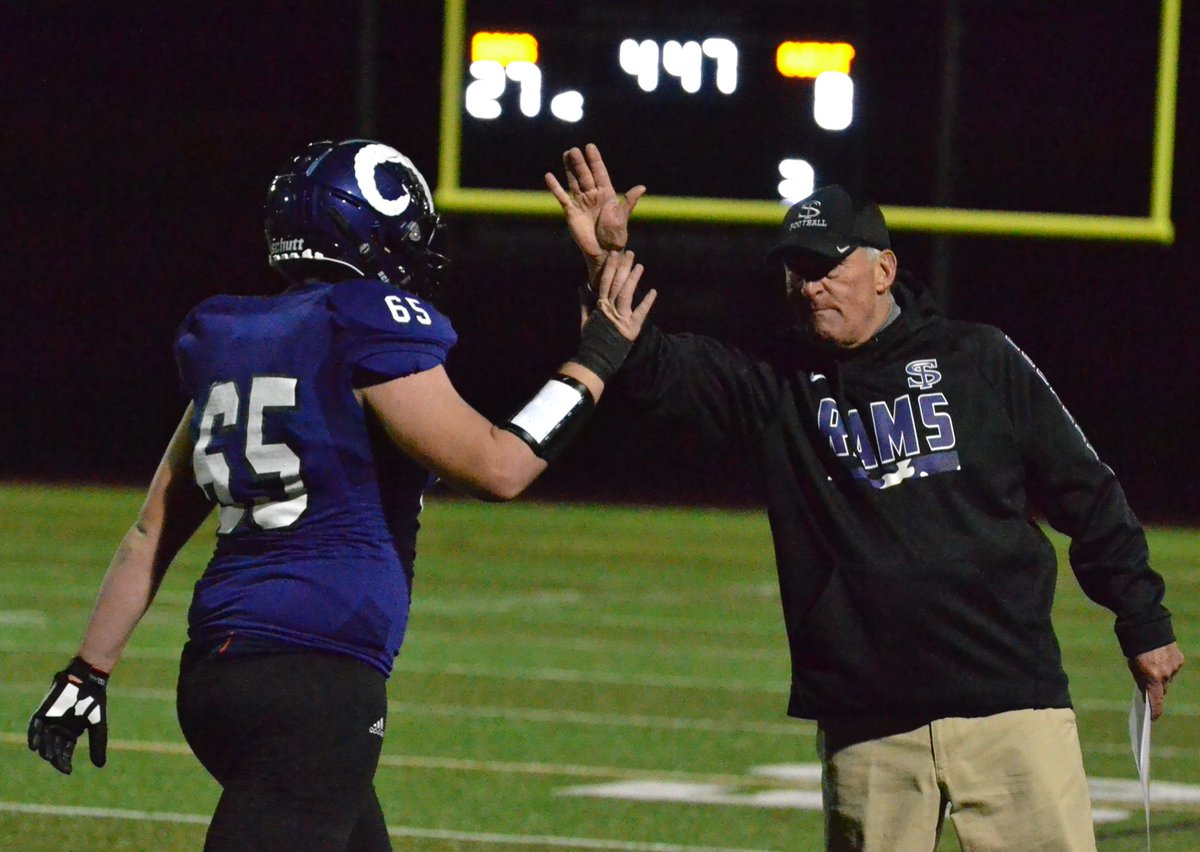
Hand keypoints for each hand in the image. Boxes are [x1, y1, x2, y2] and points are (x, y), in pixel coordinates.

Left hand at [28, 657, 108, 773]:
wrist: (87, 681)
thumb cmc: (93, 703)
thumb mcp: (98, 726)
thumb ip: (97, 744)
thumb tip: (100, 765)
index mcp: (71, 733)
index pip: (64, 752)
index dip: (64, 762)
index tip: (68, 770)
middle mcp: (58, 729)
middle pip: (53, 748)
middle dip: (55, 757)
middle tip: (58, 762)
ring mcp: (49, 721)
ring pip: (43, 740)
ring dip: (44, 749)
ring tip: (49, 756)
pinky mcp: (42, 712)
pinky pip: (34, 727)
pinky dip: (33, 737)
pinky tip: (34, 746)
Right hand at [544, 143, 644, 278]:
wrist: (603, 251)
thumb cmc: (615, 236)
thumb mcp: (622, 217)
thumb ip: (629, 201)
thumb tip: (642, 187)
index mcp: (606, 194)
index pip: (600, 173)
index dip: (595, 160)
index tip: (590, 147)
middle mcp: (593, 195)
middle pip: (585, 175)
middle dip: (580, 162)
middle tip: (574, 149)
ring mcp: (581, 202)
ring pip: (574, 182)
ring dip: (570, 169)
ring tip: (566, 154)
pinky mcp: (571, 212)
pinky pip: (562, 197)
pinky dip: (555, 187)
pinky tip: (549, 176)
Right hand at [588, 250, 656, 342]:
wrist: (595, 360)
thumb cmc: (591, 340)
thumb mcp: (585, 320)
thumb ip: (584, 302)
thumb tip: (582, 286)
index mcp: (599, 305)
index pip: (605, 281)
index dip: (610, 267)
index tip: (614, 253)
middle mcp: (609, 309)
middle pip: (617, 284)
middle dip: (623, 267)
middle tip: (630, 253)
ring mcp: (620, 318)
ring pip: (626, 294)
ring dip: (633, 279)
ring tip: (640, 266)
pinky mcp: (631, 329)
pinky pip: (640, 313)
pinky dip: (647, 303)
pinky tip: (654, 291)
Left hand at [1128, 641, 1183, 720]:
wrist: (1144, 623)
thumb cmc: (1134, 646)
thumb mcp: (1133, 665)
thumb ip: (1141, 680)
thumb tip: (1148, 692)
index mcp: (1152, 677)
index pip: (1157, 701)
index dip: (1155, 711)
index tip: (1153, 718)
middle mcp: (1166, 674)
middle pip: (1162, 689)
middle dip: (1156, 690)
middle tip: (1150, 691)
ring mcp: (1174, 666)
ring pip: (1168, 678)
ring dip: (1162, 676)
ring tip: (1153, 669)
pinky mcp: (1179, 658)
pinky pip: (1173, 667)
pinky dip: (1167, 666)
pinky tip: (1160, 659)